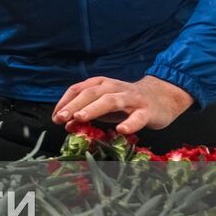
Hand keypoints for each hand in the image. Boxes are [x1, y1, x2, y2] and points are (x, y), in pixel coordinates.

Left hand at [51, 75, 193, 135]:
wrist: (161, 97)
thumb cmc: (126, 103)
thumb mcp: (103, 107)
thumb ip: (84, 113)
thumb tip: (64, 123)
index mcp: (101, 84)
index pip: (79, 89)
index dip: (65, 102)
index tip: (55, 116)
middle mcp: (114, 88)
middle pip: (91, 93)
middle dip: (74, 105)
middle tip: (60, 117)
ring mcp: (131, 99)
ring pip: (111, 101)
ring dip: (94, 108)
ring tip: (80, 117)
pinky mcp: (147, 111)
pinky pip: (138, 117)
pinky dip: (130, 123)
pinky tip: (121, 130)